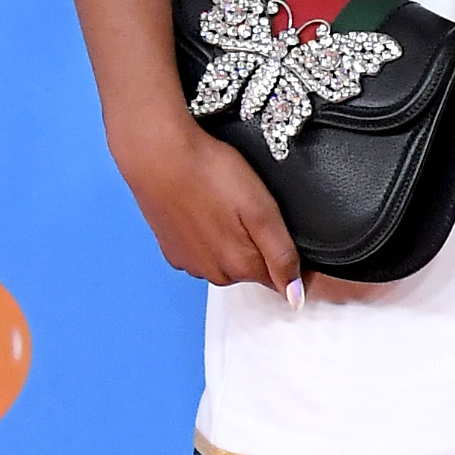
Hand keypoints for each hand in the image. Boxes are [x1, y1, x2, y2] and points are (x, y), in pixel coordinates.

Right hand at [117, 117, 301, 297]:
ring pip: (226, 261)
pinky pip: (201, 252)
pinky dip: (207, 236)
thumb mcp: (262, 211)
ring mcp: (190, 263)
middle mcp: (214, 274)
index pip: (278, 279)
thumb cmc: (212, 175)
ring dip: (230, 241)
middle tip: (248, 208)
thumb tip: (295, 298)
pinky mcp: (172, 250)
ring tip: (223, 205)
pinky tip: (203, 210)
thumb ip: (282, 256)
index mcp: (241, 266)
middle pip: (252, 270)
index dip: (287, 258)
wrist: (158, 156)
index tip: (278, 229)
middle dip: (257, 246)